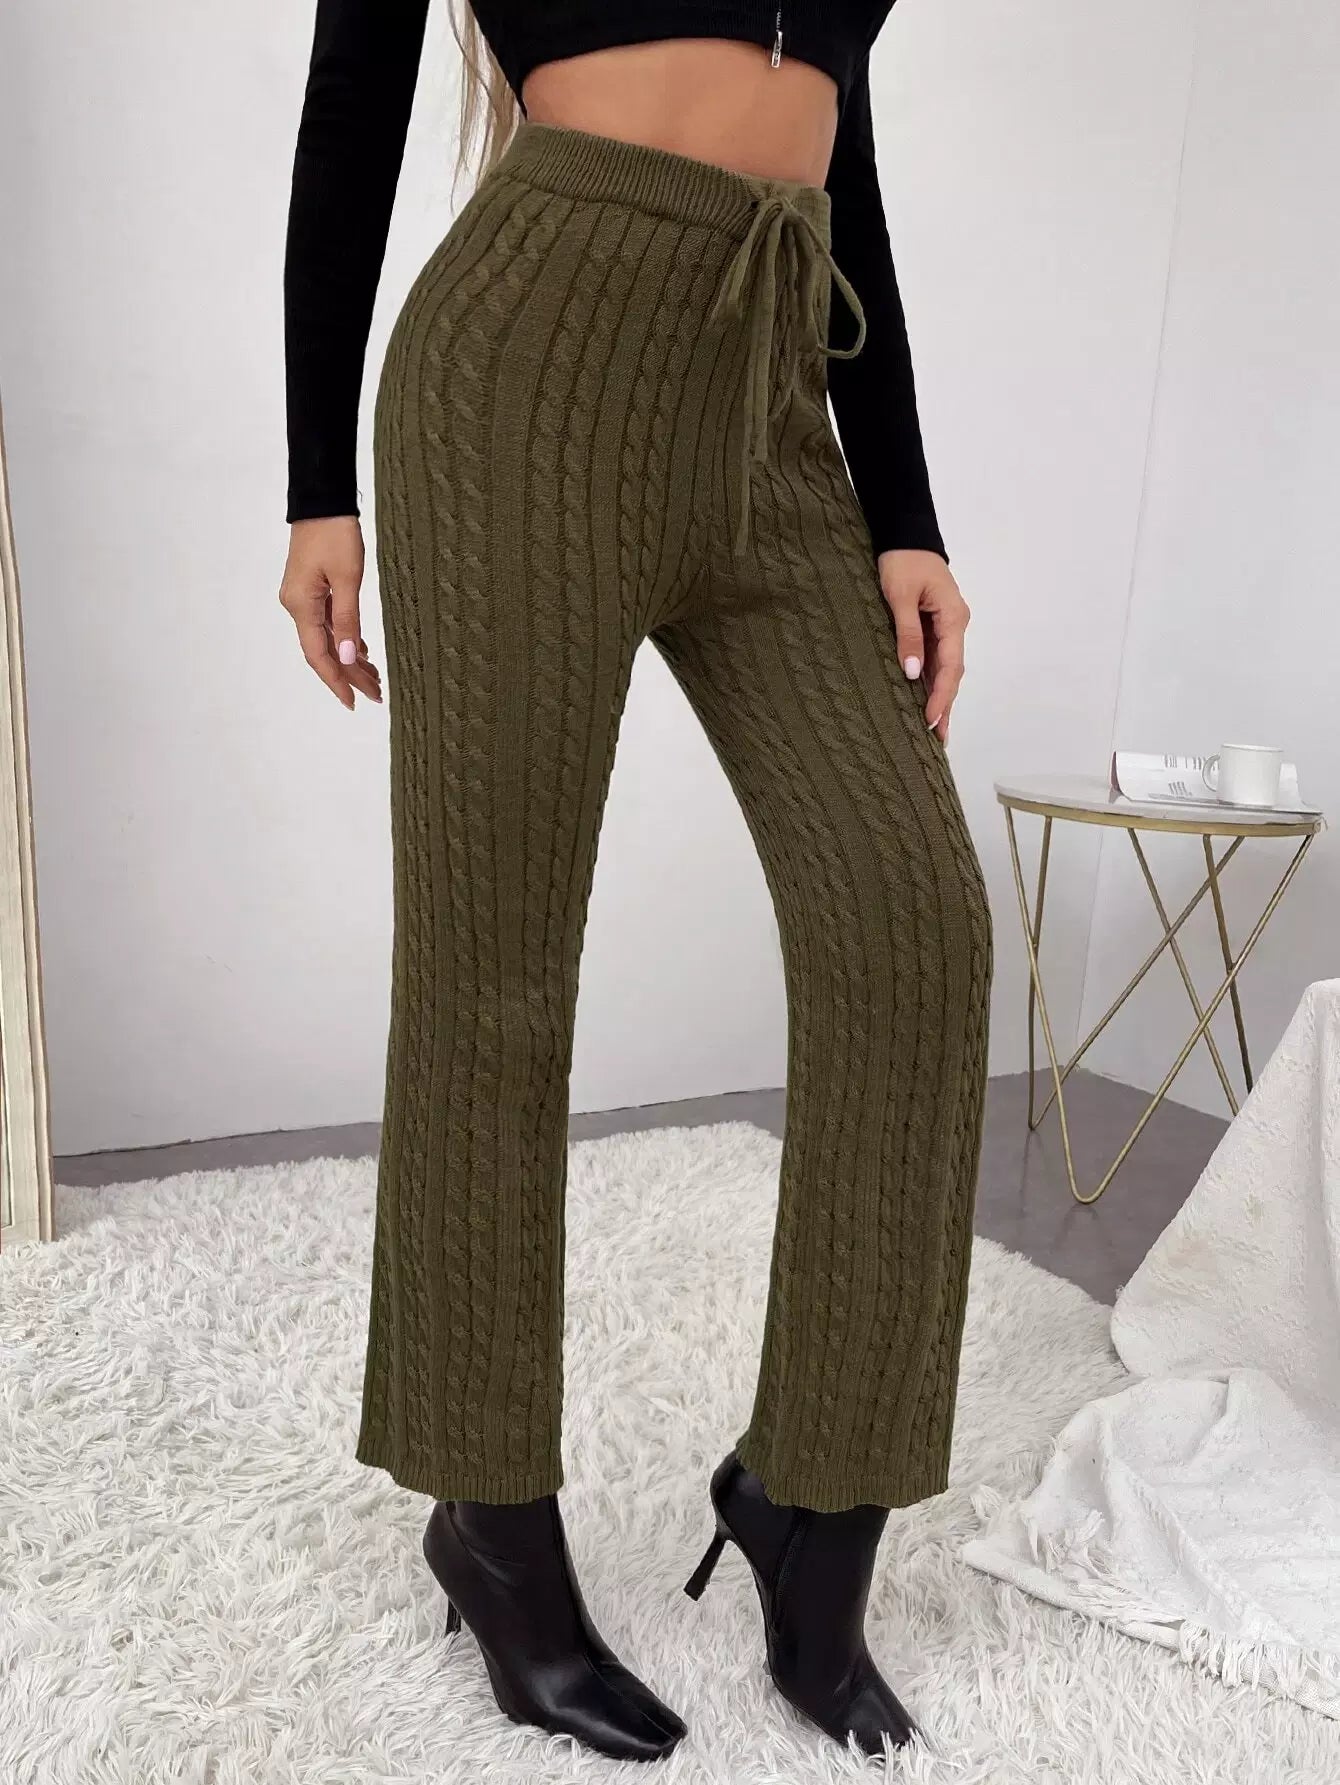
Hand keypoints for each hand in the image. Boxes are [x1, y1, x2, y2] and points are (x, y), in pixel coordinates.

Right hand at [279, 516, 382, 709]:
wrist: (322, 500)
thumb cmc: (335, 533)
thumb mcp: (347, 578)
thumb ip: (348, 620)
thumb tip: (349, 657)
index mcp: (302, 606)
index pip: (319, 655)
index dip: (337, 681)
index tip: (354, 702)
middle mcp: (297, 606)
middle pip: (324, 650)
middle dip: (350, 674)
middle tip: (376, 694)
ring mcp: (303, 598)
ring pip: (327, 638)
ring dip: (350, 658)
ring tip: (374, 679)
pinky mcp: (312, 589)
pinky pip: (328, 622)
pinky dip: (346, 638)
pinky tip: (362, 652)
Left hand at [877, 548, 968, 743]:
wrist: (904, 534)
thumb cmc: (901, 560)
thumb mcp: (899, 596)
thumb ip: (907, 634)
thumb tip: (912, 672)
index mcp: (953, 618)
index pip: (950, 666)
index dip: (941, 696)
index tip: (932, 721)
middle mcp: (955, 625)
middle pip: (952, 673)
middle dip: (945, 706)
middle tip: (939, 740)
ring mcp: (946, 626)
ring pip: (945, 668)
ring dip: (940, 698)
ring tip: (936, 731)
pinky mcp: (934, 625)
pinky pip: (936, 658)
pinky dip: (931, 681)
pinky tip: (926, 701)